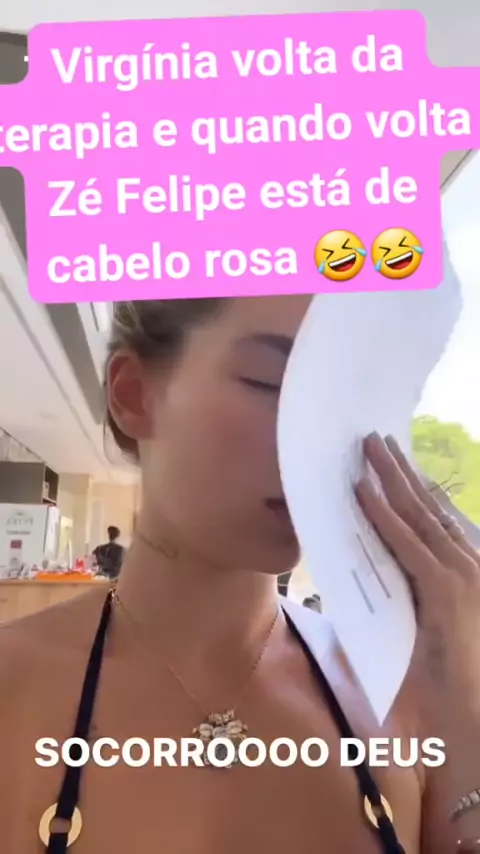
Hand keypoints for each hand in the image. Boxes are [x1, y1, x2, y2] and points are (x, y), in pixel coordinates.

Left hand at [355, 432, 479, 736]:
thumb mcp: (421, 626)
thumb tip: (364, 570)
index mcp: (466, 569)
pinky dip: (383, 516)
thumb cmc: (447, 682)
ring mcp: (462, 575)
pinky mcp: (446, 591)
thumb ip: (403, 595)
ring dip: (390, 478)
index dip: (415, 485)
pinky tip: (364, 492)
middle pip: (428, 506)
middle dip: (400, 470)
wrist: (473, 717)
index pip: (437, 517)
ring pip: (418, 516)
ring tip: (368, 447)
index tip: (394, 459)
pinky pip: (406, 544)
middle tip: (375, 439)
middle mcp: (469, 564)